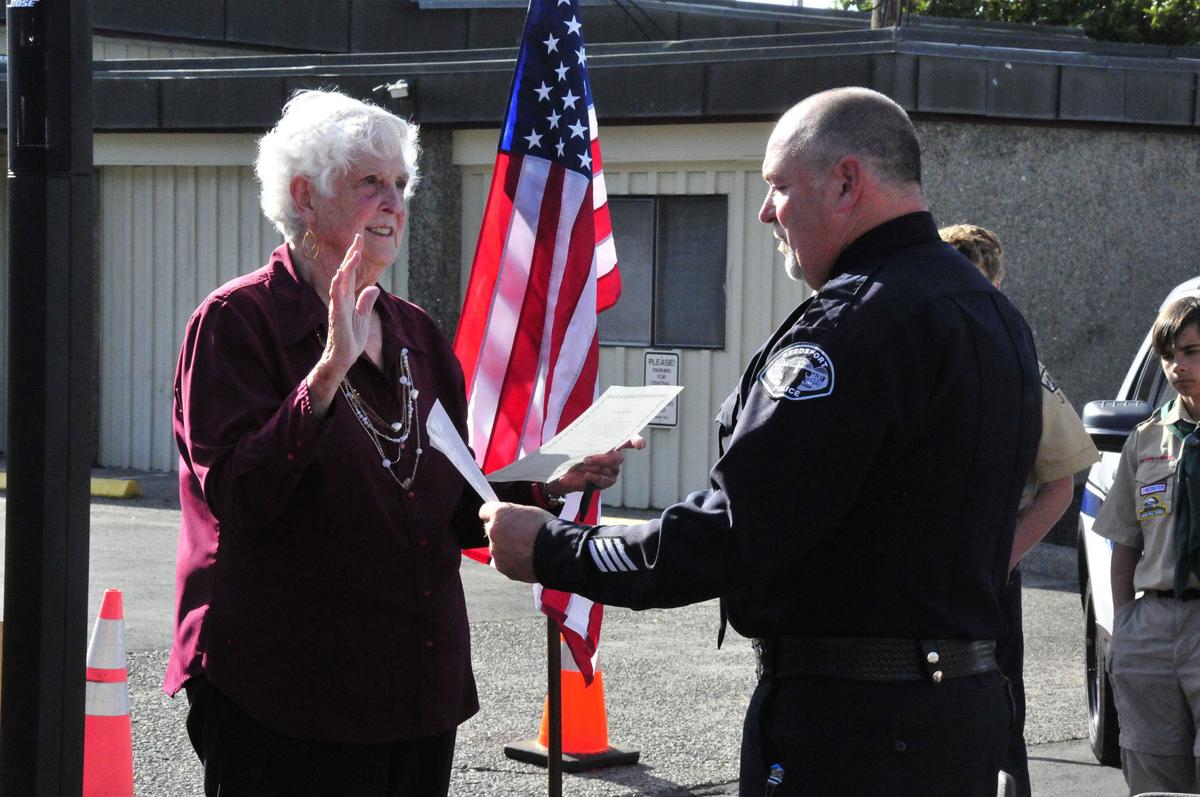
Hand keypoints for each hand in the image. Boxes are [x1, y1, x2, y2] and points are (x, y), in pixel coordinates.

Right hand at [307, 235, 379, 413]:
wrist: (343, 358)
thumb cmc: (351, 339)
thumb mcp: (363, 317)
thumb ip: (366, 302)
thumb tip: (373, 288)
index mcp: (347, 297)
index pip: (351, 273)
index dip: (355, 257)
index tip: (359, 241)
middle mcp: (340, 298)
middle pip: (345, 272)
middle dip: (351, 255)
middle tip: (358, 238)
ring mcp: (337, 306)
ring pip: (340, 281)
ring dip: (346, 266)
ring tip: (354, 253)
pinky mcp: (337, 315)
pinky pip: (335, 297)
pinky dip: (338, 285)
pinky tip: (340, 274)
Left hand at [481, 502, 551, 582]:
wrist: (556, 552)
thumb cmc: (546, 529)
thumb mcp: (529, 511)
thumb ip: (512, 514)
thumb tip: (507, 518)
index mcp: (499, 514)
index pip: (484, 511)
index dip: (494, 514)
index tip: (502, 518)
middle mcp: (492, 532)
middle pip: (491, 531)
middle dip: (502, 532)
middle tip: (520, 535)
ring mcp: (496, 552)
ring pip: (498, 548)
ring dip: (507, 548)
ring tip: (527, 549)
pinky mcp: (502, 567)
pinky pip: (505, 562)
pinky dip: (513, 561)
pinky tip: (528, 558)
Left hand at [550, 435, 644, 494]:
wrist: (567, 472)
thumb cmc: (575, 453)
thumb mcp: (579, 445)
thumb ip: (587, 443)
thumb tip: (591, 447)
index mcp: (612, 443)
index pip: (629, 440)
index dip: (636, 441)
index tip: (640, 445)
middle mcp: (616, 456)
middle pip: (616, 457)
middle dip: (601, 459)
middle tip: (587, 459)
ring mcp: (614, 470)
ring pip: (610, 469)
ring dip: (594, 468)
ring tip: (583, 466)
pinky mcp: (608, 481)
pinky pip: (605, 480)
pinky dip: (595, 477)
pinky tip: (587, 475)